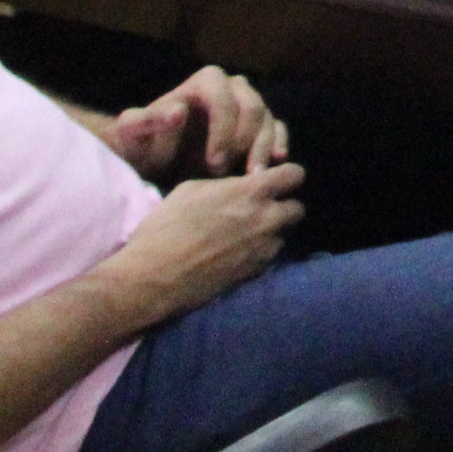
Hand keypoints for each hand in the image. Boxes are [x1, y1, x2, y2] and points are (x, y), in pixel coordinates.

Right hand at [93, 162, 305, 324]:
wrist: (154, 276)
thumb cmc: (166, 227)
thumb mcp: (191, 189)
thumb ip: (226, 186)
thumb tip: (239, 188)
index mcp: (251, 193)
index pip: (295, 175)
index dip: (287, 176)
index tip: (274, 181)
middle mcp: (266, 220)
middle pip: (298, 209)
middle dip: (284, 207)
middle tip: (262, 209)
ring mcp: (263, 249)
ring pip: (284, 235)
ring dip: (272, 233)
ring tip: (247, 234)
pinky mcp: (255, 273)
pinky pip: (270, 257)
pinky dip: (260, 253)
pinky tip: (237, 253)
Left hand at [105, 65, 283, 178]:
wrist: (155, 159)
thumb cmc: (144, 143)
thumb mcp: (133, 133)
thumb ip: (144, 120)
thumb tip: (178, 112)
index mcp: (205, 81)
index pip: (224, 98)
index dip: (223, 129)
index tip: (213, 163)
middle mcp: (232, 87)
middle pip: (253, 107)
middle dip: (244, 142)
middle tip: (229, 174)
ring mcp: (248, 104)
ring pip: (268, 119)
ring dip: (263, 149)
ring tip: (251, 178)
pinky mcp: (259, 124)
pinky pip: (278, 129)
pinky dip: (277, 146)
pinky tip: (272, 165)